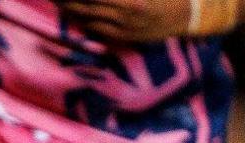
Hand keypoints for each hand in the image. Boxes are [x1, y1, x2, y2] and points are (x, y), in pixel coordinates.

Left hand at [52, 0, 191, 42]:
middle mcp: (123, 14)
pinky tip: (71, 13)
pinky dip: (80, 20)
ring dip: (69, 9)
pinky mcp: (121, 37)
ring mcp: (121, 28)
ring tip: (57, 1)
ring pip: (86, 19)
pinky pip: (94, 30)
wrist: (187, 15)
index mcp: (131, 0)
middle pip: (85, 6)